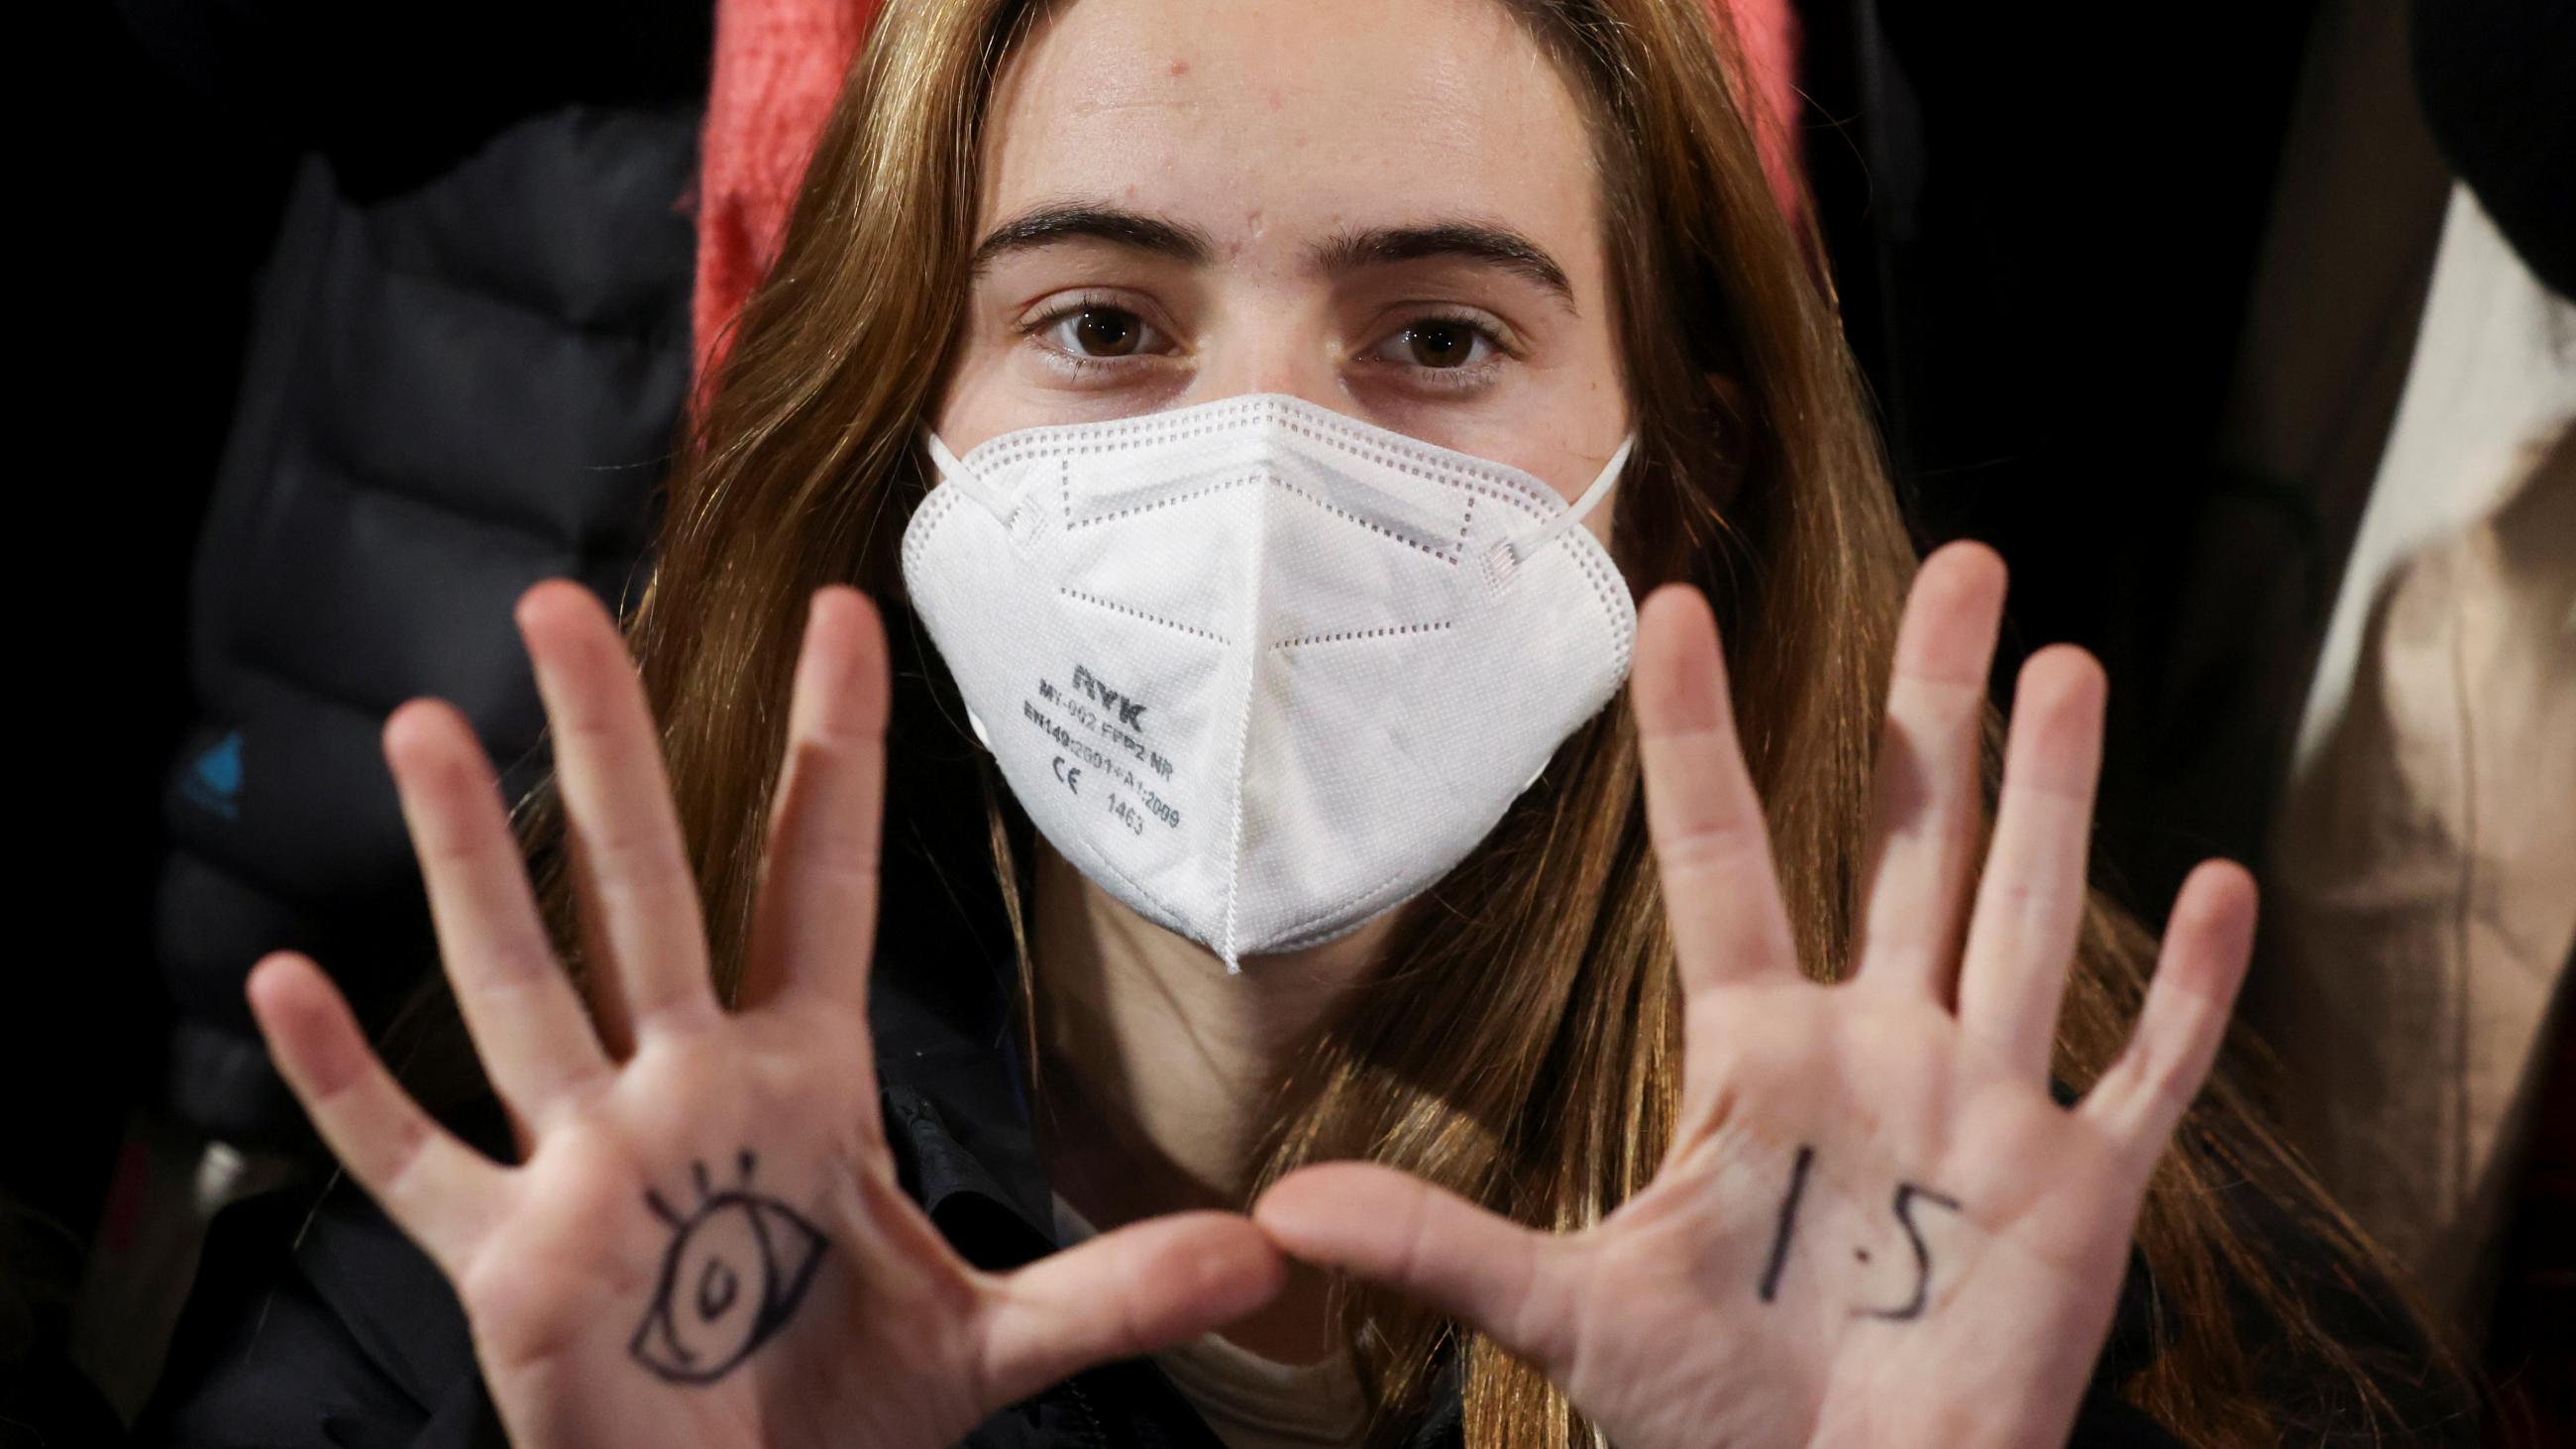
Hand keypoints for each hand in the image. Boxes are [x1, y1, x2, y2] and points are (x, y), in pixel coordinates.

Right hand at [247, 582, 1283, 1448]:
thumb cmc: (847, 1413)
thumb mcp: (991, 1339)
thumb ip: (1112, 1286)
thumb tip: (1261, 1252)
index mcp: (802, 1078)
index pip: (815, 878)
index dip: (837, 748)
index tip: (844, 614)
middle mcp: (686, 1089)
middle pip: (645, 888)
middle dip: (613, 750)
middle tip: (568, 607)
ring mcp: (588, 1164)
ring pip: (521, 986)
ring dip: (472, 865)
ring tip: (426, 733)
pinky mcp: (509, 1259)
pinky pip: (411, 1161)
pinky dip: (346, 1087)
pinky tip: (278, 986)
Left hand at [1253, 543, 2254, 1447]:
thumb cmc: (1716, 1418)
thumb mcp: (1576, 1311)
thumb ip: (1446, 1245)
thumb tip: (1285, 1209)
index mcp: (1756, 1053)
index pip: (1719, 858)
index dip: (1697, 737)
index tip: (1672, 608)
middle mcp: (1878, 1048)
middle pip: (1908, 842)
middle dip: (1932, 708)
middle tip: (1958, 565)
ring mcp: (1983, 1107)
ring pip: (2025, 914)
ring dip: (2050, 793)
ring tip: (2062, 662)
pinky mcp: (2081, 1191)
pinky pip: (2146, 1069)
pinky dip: (2193, 989)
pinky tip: (2224, 881)